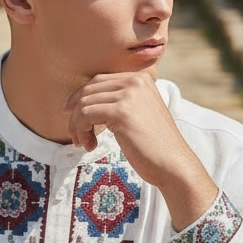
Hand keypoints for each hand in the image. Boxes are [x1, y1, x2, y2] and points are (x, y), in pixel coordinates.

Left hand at [64, 73, 217, 229]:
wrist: (173, 164)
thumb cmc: (153, 146)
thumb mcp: (138, 114)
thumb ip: (119, 102)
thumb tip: (82, 101)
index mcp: (140, 78)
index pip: (99, 80)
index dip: (79, 96)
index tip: (69, 113)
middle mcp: (135, 81)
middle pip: (89, 90)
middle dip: (76, 113)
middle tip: (76, 136)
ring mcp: (129, 95)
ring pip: (84, 104)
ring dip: (77, 126)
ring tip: (84, 143)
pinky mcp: (121, 112)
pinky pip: (86, 115)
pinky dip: (81, 131)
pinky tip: (90, 145)